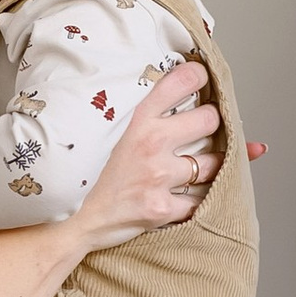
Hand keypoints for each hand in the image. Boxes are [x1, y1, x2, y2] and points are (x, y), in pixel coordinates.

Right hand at [74, 61, 217, 249]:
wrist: (80, 219)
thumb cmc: (100, 176)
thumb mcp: (116, 134)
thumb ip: (147, 116)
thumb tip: (180, 95)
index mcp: (137, 120)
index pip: (180, 82)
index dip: (199, 77)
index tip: (203, 80)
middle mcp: (151, 143)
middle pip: (208, 119)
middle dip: (211, 124)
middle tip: (203, 130)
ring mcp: (159, 176)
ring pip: (214, 163)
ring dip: (213, 165)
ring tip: (199, 167)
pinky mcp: (164, 207)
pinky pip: (202, 200)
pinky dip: (201, 200)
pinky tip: (190, 195)